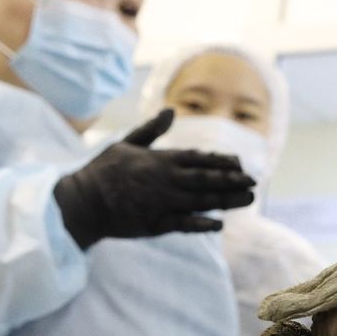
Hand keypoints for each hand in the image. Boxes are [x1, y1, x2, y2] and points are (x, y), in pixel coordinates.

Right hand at [54, 109, 255, 248]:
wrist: (82, 202)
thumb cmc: (104, 171)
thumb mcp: (127, 143)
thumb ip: (152, 130)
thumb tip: (171, 110)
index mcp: (160, 160)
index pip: (198, 159)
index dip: (222, 162)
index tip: (241, 163)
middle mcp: (165, 181)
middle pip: (206, 180)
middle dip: (232, 180)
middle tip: (254, 182)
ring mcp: (161, 203)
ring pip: (201, 201)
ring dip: (227, 200)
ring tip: (248, 199)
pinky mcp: (155, 224)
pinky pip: (183, 225)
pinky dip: (202, 224)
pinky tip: (219, 224)